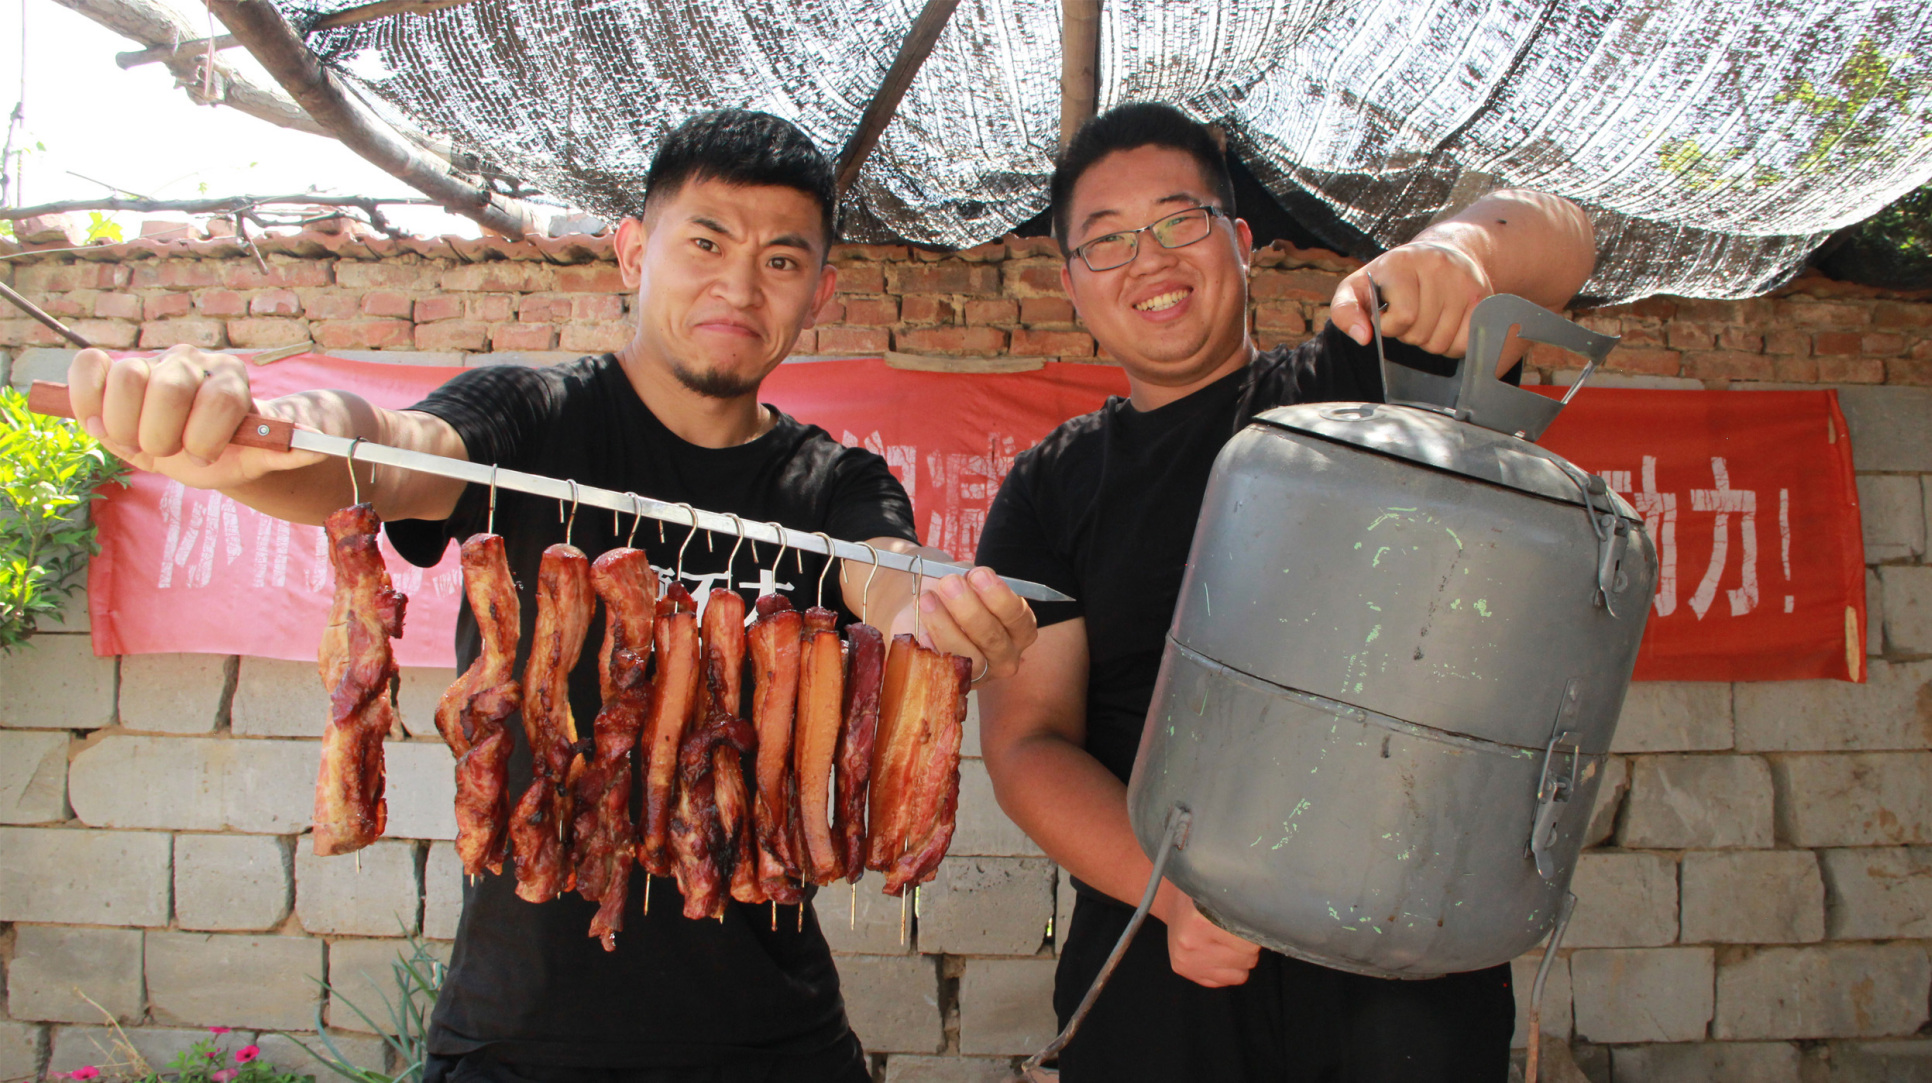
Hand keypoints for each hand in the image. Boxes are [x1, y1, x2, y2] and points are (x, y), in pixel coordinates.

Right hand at [68, 345, 323, 485]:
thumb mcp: (255, 459)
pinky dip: (87, 399)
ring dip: (126, 425)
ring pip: (128, 377)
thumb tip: (317, 449)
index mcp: (233, 381)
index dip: (206, 438)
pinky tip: (102, 424)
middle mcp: (194, 362)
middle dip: (164, 435)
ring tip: (136, 441)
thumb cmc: (228, 451)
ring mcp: (151, 361)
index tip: (201, 457)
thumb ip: (284, 453)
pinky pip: (89, 366)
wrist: (196, 444)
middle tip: (165, 451)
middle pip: (171, 387)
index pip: (221, 399)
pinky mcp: (111, 366)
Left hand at [912, 567, 1039, 680]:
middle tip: (949, 584)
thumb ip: (968, 579)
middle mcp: (1005, 655)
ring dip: (944, 624)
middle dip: (969, 609)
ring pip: (966, 655)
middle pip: (992, 638)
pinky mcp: (953, 681)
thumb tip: (962, 580)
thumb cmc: (956, 594)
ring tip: (927, 599)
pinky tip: (921, 631)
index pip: (1018, 617)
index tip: (977, 574)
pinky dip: (930, 646)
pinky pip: (941, 667)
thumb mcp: (966, 580)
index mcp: (1019, 629)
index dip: (999, 596)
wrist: (927, 610)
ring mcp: (980, 673)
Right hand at [1162, 889, 1261, 987]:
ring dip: (1240, 960)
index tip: (1253, 924)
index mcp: (1201, 921)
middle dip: (1249, 946)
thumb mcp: (1222, 895)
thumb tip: (1276, 922)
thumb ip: (1245, 909)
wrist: (1173, 901)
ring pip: (1239, 975)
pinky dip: (1227, 970)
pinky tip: (1218, 952)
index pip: (1249, 942)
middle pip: (1247, 959)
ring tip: (1230, 943)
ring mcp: (1187, 960)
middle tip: (1239, 931)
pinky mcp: (1183, 970)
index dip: (1256, 933)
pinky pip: (1223, 982)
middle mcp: (1191, 943)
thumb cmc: (1205, 897)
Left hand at [1328, 240, 1492, 358]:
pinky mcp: (1484, 297)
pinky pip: (1465, 343)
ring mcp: (1465, 281)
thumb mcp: (1357, 287)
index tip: (1387, 315)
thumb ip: (1345, 311)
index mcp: (1402, 263)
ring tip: (1426, 317)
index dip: (1389, 327)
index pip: (1403, 318)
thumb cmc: (1392, 277)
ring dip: (1429, 341)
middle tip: (1409, 315)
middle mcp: (1438, 267)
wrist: (1442, 252)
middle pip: (1421, 334)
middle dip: (1409, 334)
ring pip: (1442, 343)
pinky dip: (1452, 345)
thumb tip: (1363, 338)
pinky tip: (1445, 325)